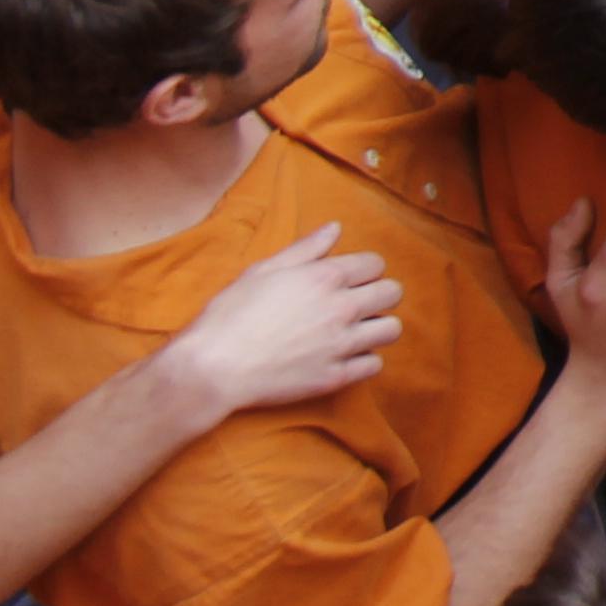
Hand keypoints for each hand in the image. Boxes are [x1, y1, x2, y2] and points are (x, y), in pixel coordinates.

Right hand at [150, 222, 403, 419]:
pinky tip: (345, 356)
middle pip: (393, 293)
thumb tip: (335, 228)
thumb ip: (305, 249)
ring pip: (392, 329)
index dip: (363, 269)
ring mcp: (341, 345)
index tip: (350, 278)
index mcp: (326, 277)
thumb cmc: (229, 315)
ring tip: (356, 330)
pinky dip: (364, 360)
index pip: (375, 263)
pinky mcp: (335, 377)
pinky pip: (374, 365)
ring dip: (378, 327)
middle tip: (357, 303)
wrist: (212, 368)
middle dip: (379, 294)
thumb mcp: (263, 271)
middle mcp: (342, 308)